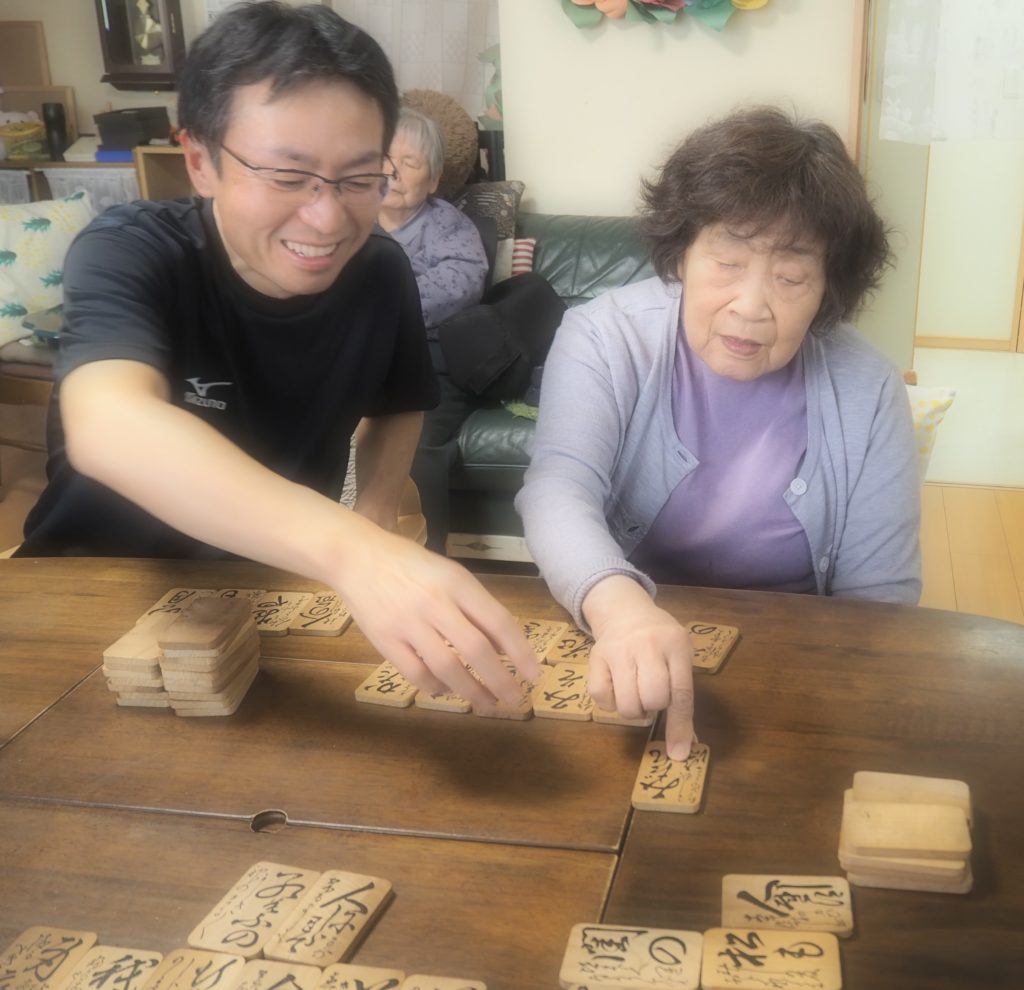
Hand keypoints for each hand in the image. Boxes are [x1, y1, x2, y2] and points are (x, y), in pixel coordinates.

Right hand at [335, 525, 541, 705]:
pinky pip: (416, 673)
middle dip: (501, 680)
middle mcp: (435, 603)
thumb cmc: (411, 565)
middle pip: (476, 650)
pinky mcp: (385, 641)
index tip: (534, 675)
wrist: (358, 557)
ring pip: (448, 668)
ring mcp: (408, 623)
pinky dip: (435, 687)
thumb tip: (504, 647)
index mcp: (457, 583)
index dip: (520, 652)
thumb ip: (476, 607)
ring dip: (472, 691)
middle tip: (515, 700)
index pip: (498, 622)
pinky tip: (446, 690)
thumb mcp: (450, 574)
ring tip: (487, 703)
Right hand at [583, 575, 694, 758]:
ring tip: (636, 695)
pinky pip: (601, 697)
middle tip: (652, 698)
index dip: (680, 726)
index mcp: (675, 644)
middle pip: (653, 698)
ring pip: (626, 703)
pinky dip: (610, 704)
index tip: (678, 753)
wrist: (625, 611)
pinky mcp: (596, 656)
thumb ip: (682, 696)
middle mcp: (647, 645)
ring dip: (633, 710)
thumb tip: (684, 745)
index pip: (681, 692)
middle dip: (654, 707)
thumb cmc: (660, 640)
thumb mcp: (679, 657)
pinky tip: (617, 690)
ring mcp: (619, 649)